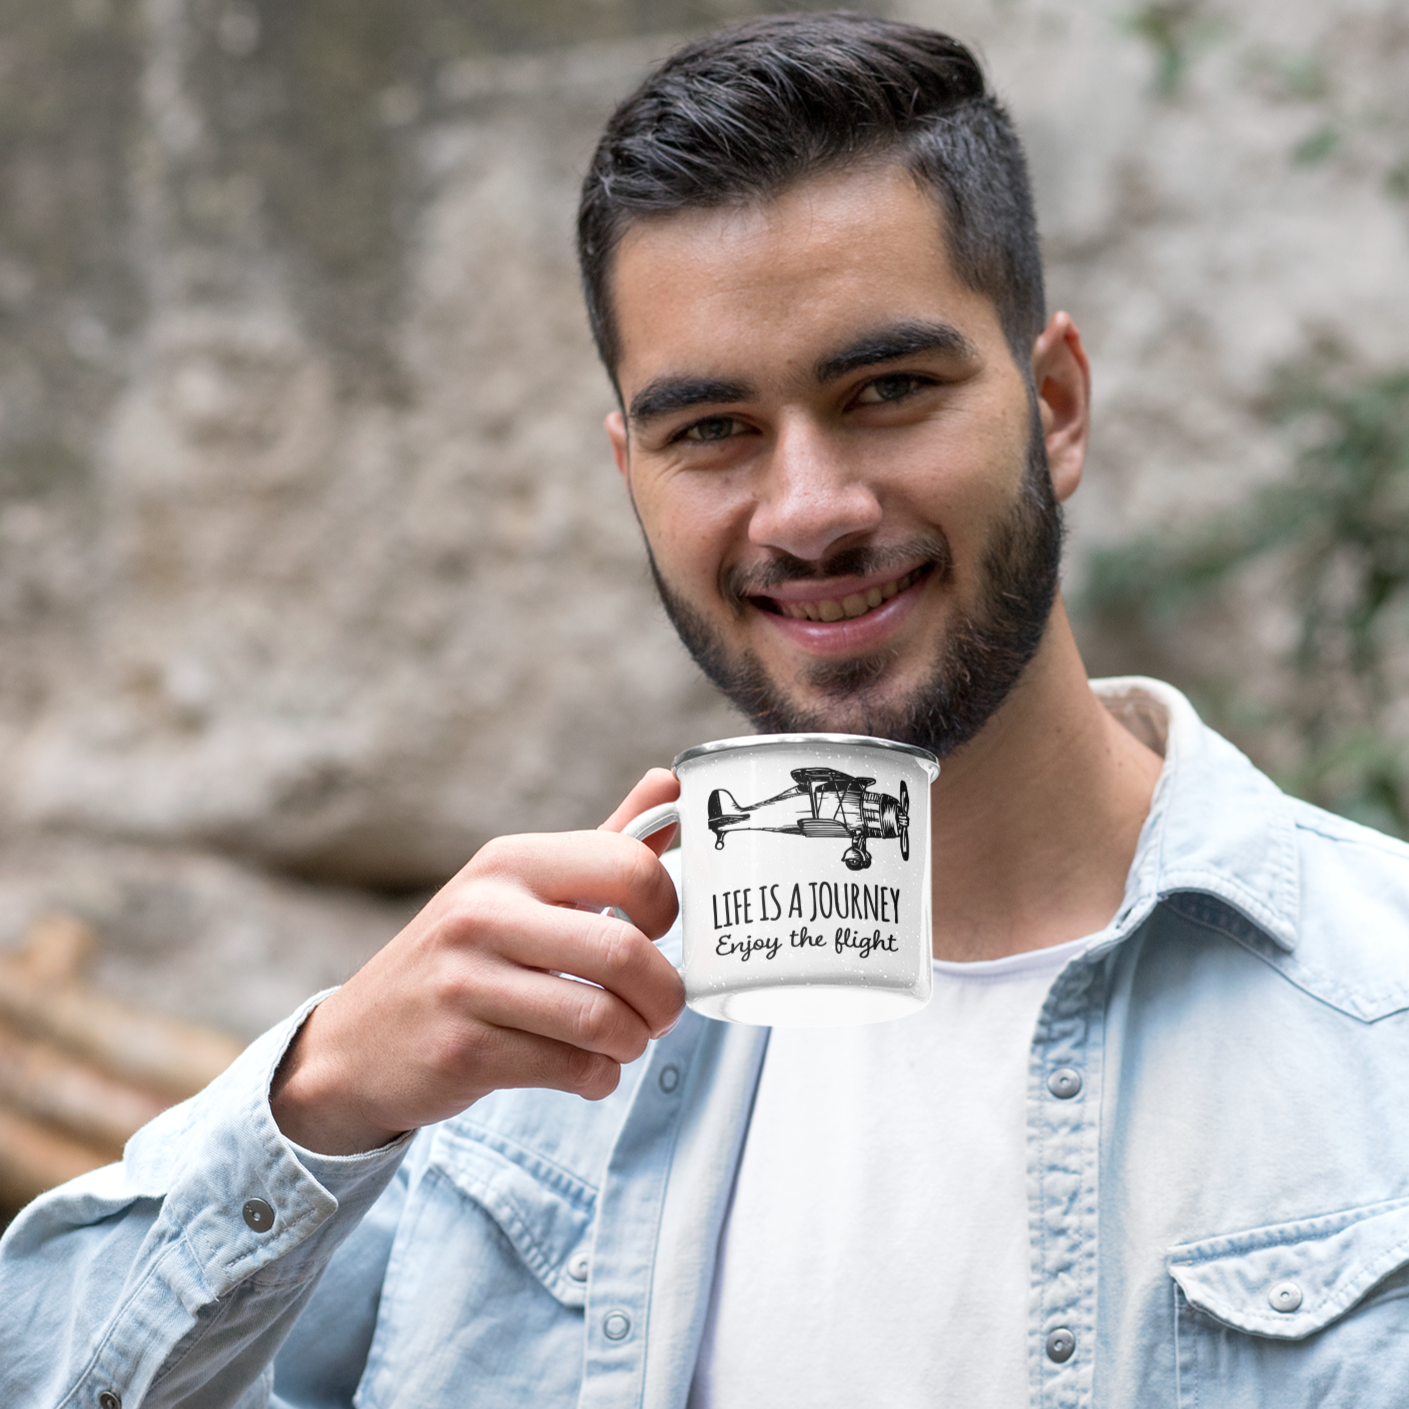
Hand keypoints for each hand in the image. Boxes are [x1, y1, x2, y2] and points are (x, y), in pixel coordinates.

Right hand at [270, 770, 683, 1154]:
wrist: (359, 1042)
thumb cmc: (464, 958)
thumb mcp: (522, 888)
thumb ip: (602, 845)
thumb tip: (668, 782)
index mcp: (509, 862)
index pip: (628, 866)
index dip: (666, 908)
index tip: (657, 934)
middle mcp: (483, 913)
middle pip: (623, 953)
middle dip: (664, 996)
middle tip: (660, 1010)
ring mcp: (466, 983)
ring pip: (602, 1020)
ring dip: (633, 1042)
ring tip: (622, 1041)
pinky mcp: (462, 1050)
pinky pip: (571, 1070)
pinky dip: (598, 1078)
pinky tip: (585, 1069)